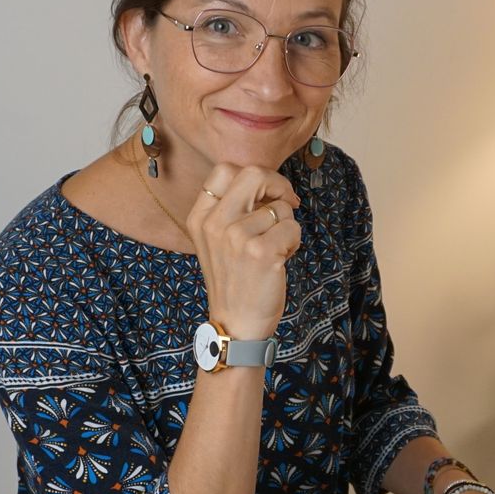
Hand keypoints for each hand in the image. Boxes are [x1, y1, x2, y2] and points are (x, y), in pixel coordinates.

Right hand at [186, 162, 301, 340]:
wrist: (236, 323)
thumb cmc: (234, 279)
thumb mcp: (218, 241)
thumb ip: (233, 209)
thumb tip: (270, 184)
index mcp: (200, 217)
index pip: (225, 170)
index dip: (255, 175)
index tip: (267, 193)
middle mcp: (214, 224)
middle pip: (253, 174)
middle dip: (278, 184)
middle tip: (287, 202)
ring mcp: (236, 238)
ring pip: (280, 207)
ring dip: (287, 225)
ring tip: (275, 248)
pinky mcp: (261, 252)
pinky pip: (292, 227)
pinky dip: (294, 241)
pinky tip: (280, 260)